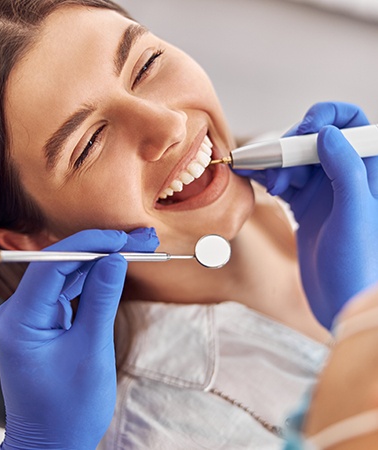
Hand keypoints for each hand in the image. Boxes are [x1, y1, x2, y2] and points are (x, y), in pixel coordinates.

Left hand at [0, 228, 158, 449]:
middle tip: (141, 239)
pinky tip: (117, 266)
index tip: (122, 239)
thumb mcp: (91, 351)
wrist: (53, 443)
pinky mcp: (42, 319)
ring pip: (67, 273)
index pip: (50, 264)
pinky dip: (94, 277)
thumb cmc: (68, 410)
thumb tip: (115, 260)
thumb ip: (101, 299)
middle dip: (102, 249)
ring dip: (102, 260)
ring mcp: (29, 315)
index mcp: (19, 321)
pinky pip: (68, 289)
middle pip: (61, 264)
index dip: (88, 244)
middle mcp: (18, 312)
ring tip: (138, 248)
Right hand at [237, 102, 377, 327]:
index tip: (304, 130)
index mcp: (370, 172)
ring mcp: (324, 192)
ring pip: (296, 161)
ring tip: (270, 183)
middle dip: (293, 147)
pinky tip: (259, 181)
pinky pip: (285, 182)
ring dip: (278, 165)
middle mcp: (346, 177)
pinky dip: (269, 178)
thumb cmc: (359, 264)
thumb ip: (345, 170)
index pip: (353, 124)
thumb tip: (327, 133)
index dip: (328, 117)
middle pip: (315, 140)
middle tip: (278, 168)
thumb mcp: (356, 214)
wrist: (342, 301)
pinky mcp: (306, 207)